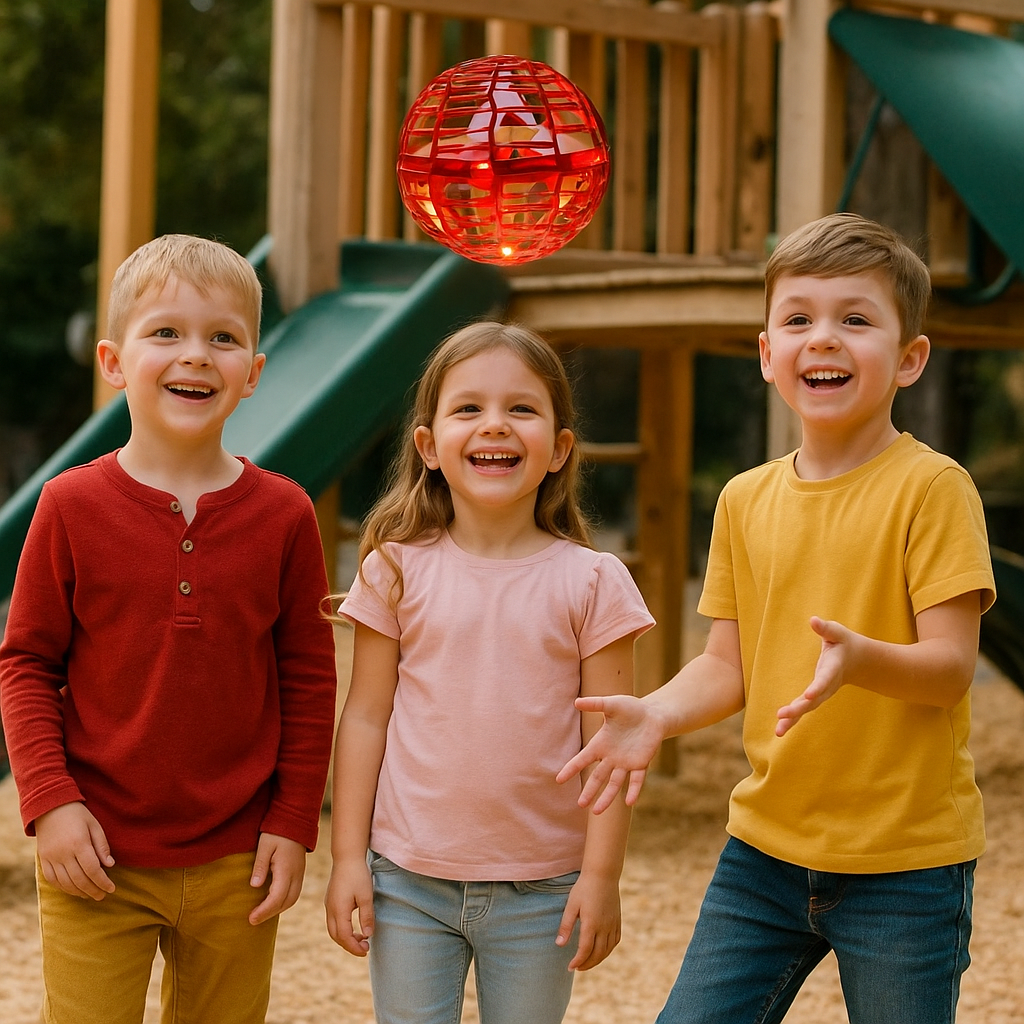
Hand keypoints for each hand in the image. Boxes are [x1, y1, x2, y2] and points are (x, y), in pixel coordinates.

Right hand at [35, 802, 115, 899]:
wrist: (50, 807)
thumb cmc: (77, 815)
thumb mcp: (94, 825)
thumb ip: (102, 845)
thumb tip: (110, 865)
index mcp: (79, 843)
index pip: (93, 869)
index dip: (103, 882)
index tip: (112, 888)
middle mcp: (63, 853)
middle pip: (79, 879)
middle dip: (93, 890)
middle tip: (102, 895)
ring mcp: (51, 858)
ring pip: (65, 883)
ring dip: (79, 892)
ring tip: (90, 895)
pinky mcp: (43, 860)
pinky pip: (52, 880)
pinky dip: (63, 888)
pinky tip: (73, 890)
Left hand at [249, 833, 305, 925]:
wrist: (295, 820)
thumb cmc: (277, 831)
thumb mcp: (264, 846)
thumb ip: (260, 866)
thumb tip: (255, 886)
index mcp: (287, 869)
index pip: (277, 897)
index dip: (264, 911)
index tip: (251, 918)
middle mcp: (297, 874)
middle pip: (287, 902)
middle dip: (270, 914)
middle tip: (253, 920)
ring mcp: (300, 873)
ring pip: (292, 899)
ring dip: (277, 909)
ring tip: (261, 913)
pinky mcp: (300, 872)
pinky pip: (294, 893)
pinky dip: (283, 902)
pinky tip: (272, 901)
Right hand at [324, 856, 374, 955]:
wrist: (347, 856)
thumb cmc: (358, 874)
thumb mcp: (366, 895)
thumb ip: (367, 916)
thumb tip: (368, 935)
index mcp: (338, 910)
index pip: (344, 937)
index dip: (354, 947)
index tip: (366, 950)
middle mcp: (330, 909)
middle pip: (336, 936)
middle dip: (349, 945)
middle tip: (364, 948)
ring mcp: (328, 905)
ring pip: (333, 929)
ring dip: (345, 938)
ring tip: (360, 939)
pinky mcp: (330, 900)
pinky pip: (333, 921)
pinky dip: (342, 929)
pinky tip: (353, 927)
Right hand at [556, 695, 662, 812]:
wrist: (653, 714)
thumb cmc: (631, 709)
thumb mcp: (611, 704)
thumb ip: (595, 704)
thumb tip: (576, 702)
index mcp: (601, 744)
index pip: (582, 759)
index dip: (571, 769)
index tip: (559, 780)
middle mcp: (611, 757)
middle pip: (597, 777)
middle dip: (589, 791)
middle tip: (580, 804)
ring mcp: (626, 762)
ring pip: (614, 783)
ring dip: (606, 797)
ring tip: (596, 812)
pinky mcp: (641, 763)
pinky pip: (636, 780)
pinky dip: (633, 790)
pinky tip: (629, 802)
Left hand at [556, 871, 620, 970]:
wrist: (603, 874)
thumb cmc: (584, 888)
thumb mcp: (571, 905)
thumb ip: (566, 926)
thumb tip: (559, 945)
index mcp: (591, 924)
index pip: (584, 951)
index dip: (577, 961)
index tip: (570, 967)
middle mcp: (604, 927)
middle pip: (597, 954)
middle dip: (587, 964)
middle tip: (577, 968)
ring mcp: (613, 924)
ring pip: (607, 950)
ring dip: (598, 960)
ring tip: (587, 962)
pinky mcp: (617, 920)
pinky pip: (615, 941)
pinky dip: (608, 950)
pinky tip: (602, 950)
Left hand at [776, 616, 857, 735]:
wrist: (860, 662)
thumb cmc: (846, 643)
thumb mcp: (838, 633)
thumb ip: (826, 629)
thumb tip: (813, 620)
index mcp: (833, 668)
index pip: (825, 679)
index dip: (818, 687)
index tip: (809, 696)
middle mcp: (827, 685)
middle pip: (813, 700)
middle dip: (798, 708)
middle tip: (782, 715)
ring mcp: (823, 693)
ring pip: (807, 709)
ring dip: (793, 719)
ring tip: (778, 731)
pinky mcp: (816, 697)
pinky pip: (803, 709)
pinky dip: (792, 719)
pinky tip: (779, 729)